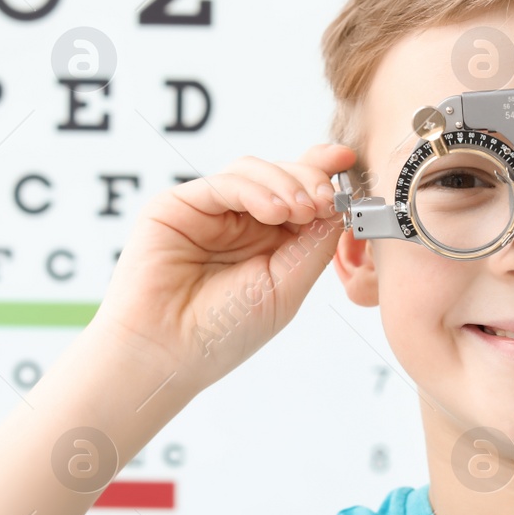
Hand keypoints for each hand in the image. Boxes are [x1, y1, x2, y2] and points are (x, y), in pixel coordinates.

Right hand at [88, 143, 354, 390]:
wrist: (166, 353)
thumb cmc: (222, 332)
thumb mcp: (286, 288)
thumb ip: (313, 245)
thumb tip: (340, 206)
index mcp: (269, 241)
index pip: (300, 194)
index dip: (322, 174)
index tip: (347, 160)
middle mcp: (239, 222)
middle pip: (280, 174)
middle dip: (309, 178)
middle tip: (326, 199)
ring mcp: (209, 211)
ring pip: (253, 170)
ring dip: (285, 183)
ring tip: (301, 210)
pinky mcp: (177, 205)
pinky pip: (223, 183)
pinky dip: (253, 189)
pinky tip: (273, 211)